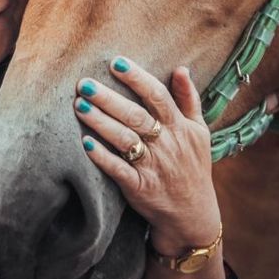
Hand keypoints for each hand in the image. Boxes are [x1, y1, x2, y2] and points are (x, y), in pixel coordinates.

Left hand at [75, 57, 220, 254]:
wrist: (193, 216)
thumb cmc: (193, 167)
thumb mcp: (199, 132)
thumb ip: (189, 100)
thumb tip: (181, 68)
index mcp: (179, 127)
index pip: (158, 96)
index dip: (137, 78)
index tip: (116, 62)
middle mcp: (166, 144)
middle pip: (136, 116)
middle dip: (109, 98)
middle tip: (84, 83)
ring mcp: (152, 167)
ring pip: (125, 140)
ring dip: (101, 122)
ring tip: (79, 106)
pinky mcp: (139, 188)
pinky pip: (118, 170)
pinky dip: (102, 157)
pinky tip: (85, 143)